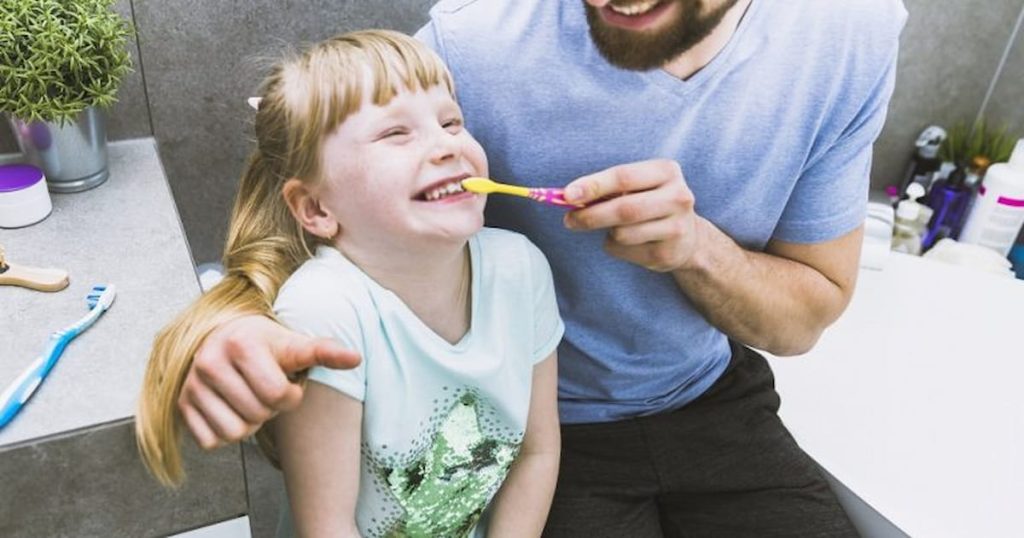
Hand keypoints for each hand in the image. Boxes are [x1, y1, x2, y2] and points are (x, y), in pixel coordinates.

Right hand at [178, 315, 360, 448]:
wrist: (225, 336)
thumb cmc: (265, 344)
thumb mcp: (295, 344)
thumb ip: (325, 351)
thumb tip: (356, 357)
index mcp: (241, 344)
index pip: (277, 396)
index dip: (290, 397)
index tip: (288, 383)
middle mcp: (210, 362)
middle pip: (257, 416)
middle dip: (270, 409)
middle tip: (266, 391)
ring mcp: (191, 384)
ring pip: (234, 433)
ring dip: (250, 424)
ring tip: (250, 400)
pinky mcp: (181, 404)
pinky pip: (211, 441)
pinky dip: (226, 433)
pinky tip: (232, 410)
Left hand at [563, 159, 700, 271]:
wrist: (688, 238)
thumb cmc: (650, 203)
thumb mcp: (637, 187)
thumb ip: (607, 189)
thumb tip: (569, 197)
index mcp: (667, 171)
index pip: (624, 177)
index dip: (593, 186)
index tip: (568, 195)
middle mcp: (678, 197)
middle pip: (624, 209)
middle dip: (591, 215)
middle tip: (569, 219)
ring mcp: (677, 227)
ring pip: (622, 233)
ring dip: (607, 233)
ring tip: (613, 228)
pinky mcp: (668, 254)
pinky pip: (625, 251)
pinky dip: (616, 247)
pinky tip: (630, 242)